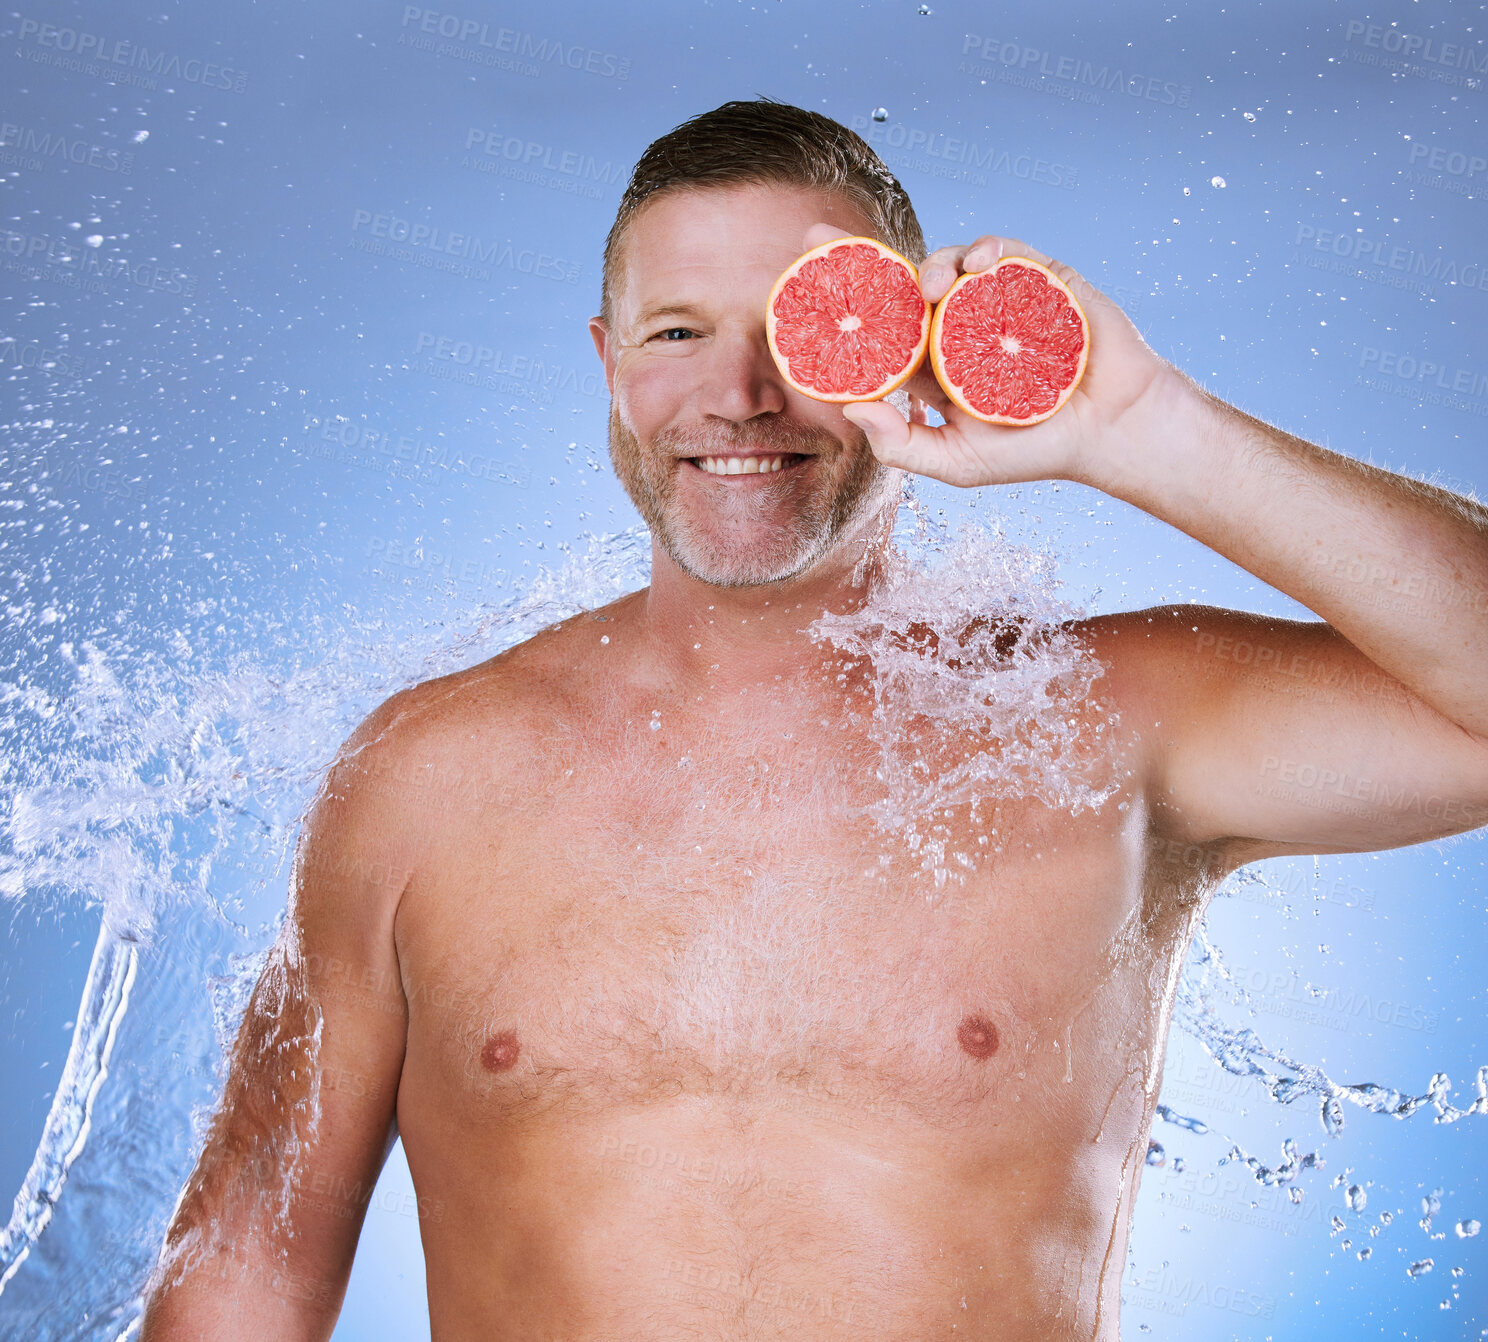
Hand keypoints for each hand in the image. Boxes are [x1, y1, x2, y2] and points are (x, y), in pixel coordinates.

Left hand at [800, 223, 1177, 488]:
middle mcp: (956, 325)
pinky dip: (987, 250)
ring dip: (930, 264)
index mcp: (931, 362)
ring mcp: (995, 300)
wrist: (1110, 431)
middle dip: (858, 256)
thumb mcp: (957, 462)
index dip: (839, 308)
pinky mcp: (1038, 281)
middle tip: (816, 235)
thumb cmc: (1035, 450)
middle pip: (900, 283)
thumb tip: (849, 409)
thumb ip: (903, 444)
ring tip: (929, 284)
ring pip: (947, 265)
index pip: (877, 329)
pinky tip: (976, 263)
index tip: (798, 289)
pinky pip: (1005, 254)